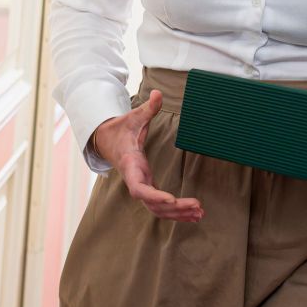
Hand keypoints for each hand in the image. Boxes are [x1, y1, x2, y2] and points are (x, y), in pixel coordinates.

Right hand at [90, 90, 203, 222]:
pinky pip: (161, 205)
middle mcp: (135, 180)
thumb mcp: (133, 117)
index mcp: (131, 166)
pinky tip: (193, 214)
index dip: (154, 196)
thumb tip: (157, 92)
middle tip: (197, 207)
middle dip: (174, 208)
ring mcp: (142, 185)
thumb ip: (147, 108)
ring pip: (158, 209)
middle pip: (153, 204)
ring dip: (178, 214)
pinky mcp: (148, 187)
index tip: (171, 200)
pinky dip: (176, 212)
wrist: (107, 141)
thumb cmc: (121, 129)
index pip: (139, 188)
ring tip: (199, 214)